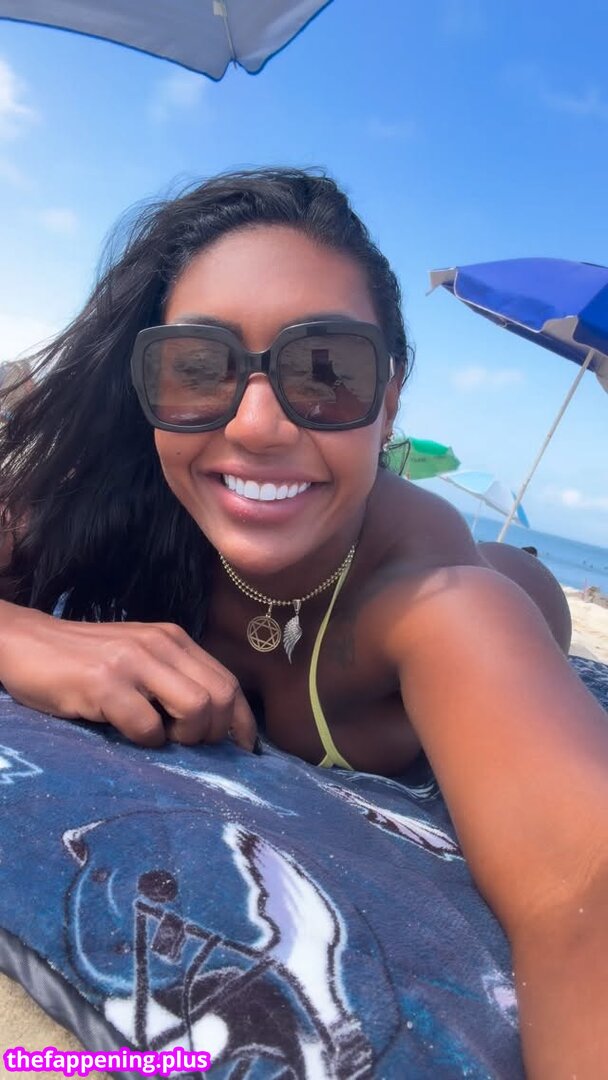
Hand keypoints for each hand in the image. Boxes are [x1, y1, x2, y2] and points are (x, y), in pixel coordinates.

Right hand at [0, 602, 256, 749]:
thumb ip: (173, 679)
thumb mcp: (138, 659)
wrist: (25, 643)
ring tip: (159, 738)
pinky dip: (145, 741)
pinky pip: (147, 726)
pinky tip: (127, 735)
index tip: (243, 751)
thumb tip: (215, 724)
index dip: (243, 722)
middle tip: (188, 745)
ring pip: (197, 708)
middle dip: (215, 733)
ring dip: (185, 737)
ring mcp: (133, 661)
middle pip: (222, 697)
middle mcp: (161, 644)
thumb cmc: (84, 660)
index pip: (229, 682)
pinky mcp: (103, 682)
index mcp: (174, 639)